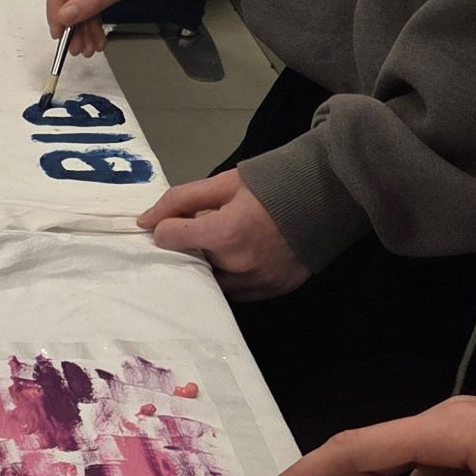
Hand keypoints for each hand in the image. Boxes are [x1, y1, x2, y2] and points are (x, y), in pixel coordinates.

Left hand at [137, 169, 306, 298]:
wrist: (330, 193)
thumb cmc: (273, 184)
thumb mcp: (225, 183)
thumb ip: (181, 200)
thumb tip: (145, 221)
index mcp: (225, 234)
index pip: (168, 239)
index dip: (168, 226)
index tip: (179, 221)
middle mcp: (239, 266)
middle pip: (190, 264)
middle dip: (191, 248)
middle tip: (205, 232)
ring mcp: (258, 282)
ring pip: (212, 283)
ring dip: (211, 267)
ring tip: (226, 245)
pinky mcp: (274, 290)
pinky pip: (238, 293)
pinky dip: (234, 278)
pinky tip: (244, 258)